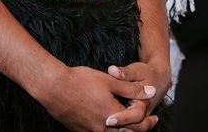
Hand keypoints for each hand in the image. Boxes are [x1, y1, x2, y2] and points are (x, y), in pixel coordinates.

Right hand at [35, 65, 155, 131]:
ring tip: (129, 125)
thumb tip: (152, 92)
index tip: (154, 118)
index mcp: (112, 115)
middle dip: (138, 130)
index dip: (148, 122)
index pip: (137, 125)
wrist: (53, 87)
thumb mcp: (109, 81)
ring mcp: (89, 131)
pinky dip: (107, 131)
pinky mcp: (79, 131)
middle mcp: (102, 128)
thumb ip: (131, 89)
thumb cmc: (80, 81)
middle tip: (148, 123)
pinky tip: (108, 123)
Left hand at [106, 60, 170, 129]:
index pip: (135, 115)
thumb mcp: (136, 70)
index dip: (122, 118)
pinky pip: (128, 127)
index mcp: (145, 102)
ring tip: (103, 125)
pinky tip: (104, 123)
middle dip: (119, 127)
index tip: (108, 120)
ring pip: (131, 129)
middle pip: (133, 128)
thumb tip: (112, 70)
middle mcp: (144, 113)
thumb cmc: (146, 73)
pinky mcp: (136, 119)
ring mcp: (141, 118)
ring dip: (118, 129)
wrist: (159, 78)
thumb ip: (124, 73)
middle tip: (105, 124)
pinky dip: (118, 127)